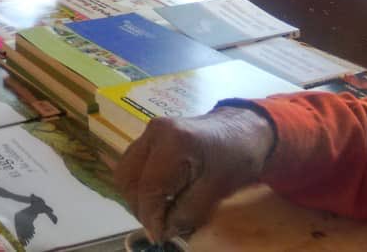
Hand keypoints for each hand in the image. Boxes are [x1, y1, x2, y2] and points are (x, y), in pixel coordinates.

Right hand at [115, 107, 273, 242]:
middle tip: (158, 225)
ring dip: (136, 196)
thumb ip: (188, 212)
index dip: (150, 216)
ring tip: (157, 211)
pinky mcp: (148, 137)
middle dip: (139, 206)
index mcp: (173, 142)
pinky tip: (158, 195)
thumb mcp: (217, 190)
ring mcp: (148, 132)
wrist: (241, 129)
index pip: (148, 186)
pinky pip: (132, 164)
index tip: (159, 236)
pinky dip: (139, 184)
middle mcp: (153, 133)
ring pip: (125, 171)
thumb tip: (163, 230)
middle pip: (128, 177)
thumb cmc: (236, 158)